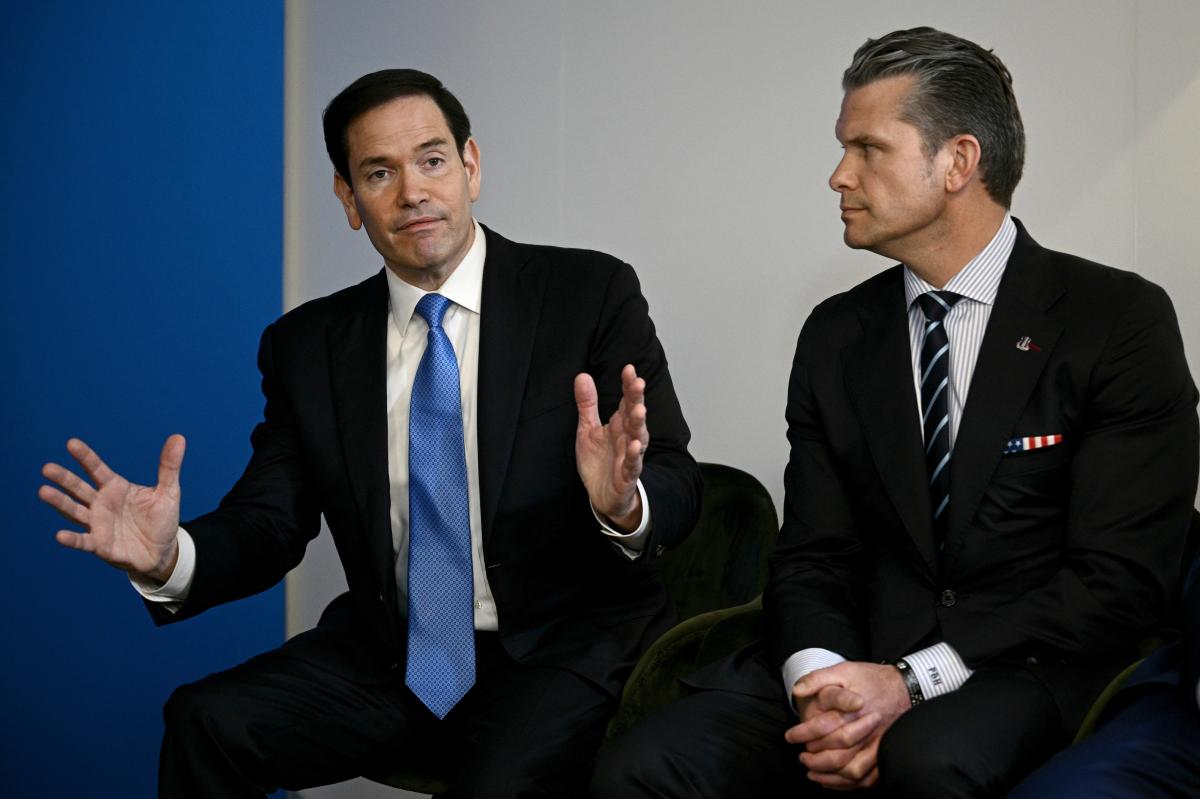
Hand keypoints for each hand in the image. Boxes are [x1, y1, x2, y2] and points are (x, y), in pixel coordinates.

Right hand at [39, 435, 185, 582]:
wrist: (162, 551)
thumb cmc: (161, 519)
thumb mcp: (168, 491)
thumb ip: (169, 466)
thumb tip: (178, 438)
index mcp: (115, 487)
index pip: (97, 469)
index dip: (85, 457)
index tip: (71, 443)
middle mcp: (101, 503)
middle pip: (79, 488)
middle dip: (64, 478)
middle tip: (47, 468)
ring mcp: (98, 524)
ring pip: (75, 511)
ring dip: (60, 503)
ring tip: (43, 492)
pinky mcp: (100, 545)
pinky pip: (84, 541)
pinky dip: (73, 539)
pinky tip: (60, 535)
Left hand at [574, 364, 647, 530]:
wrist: (602, 496)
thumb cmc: (599, 462)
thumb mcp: (587, 429)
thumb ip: (587, 404)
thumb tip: (582, 375)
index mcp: (618, 425)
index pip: (625, 401)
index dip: (627, 386)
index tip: (628, 369)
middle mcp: (627, 438)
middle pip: (633, 415)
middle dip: (636, 400)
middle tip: (638, 383)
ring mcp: (629, 456)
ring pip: (638, 438)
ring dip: (640, 425)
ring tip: (640, 411)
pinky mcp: (627, 476)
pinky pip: (633, 465)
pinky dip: (634, 457)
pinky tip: (635, 447)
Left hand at [785, 662, 910, 789]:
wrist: (904, 686)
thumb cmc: (870, 678)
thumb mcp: (842, 670)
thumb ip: (817, 679)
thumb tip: (797, 691)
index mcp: (853, 710)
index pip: (822, 728)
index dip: (802, 734)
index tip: (790, 737)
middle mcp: (867, 731)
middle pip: (837, 755)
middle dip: (814, 759)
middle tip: (802, 757)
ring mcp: (878, 745)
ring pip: (852, 771)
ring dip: (829, 775)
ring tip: (813, 772)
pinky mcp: (885, 754)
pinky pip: (868, 778)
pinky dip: (848, 784)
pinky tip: (833, 780)